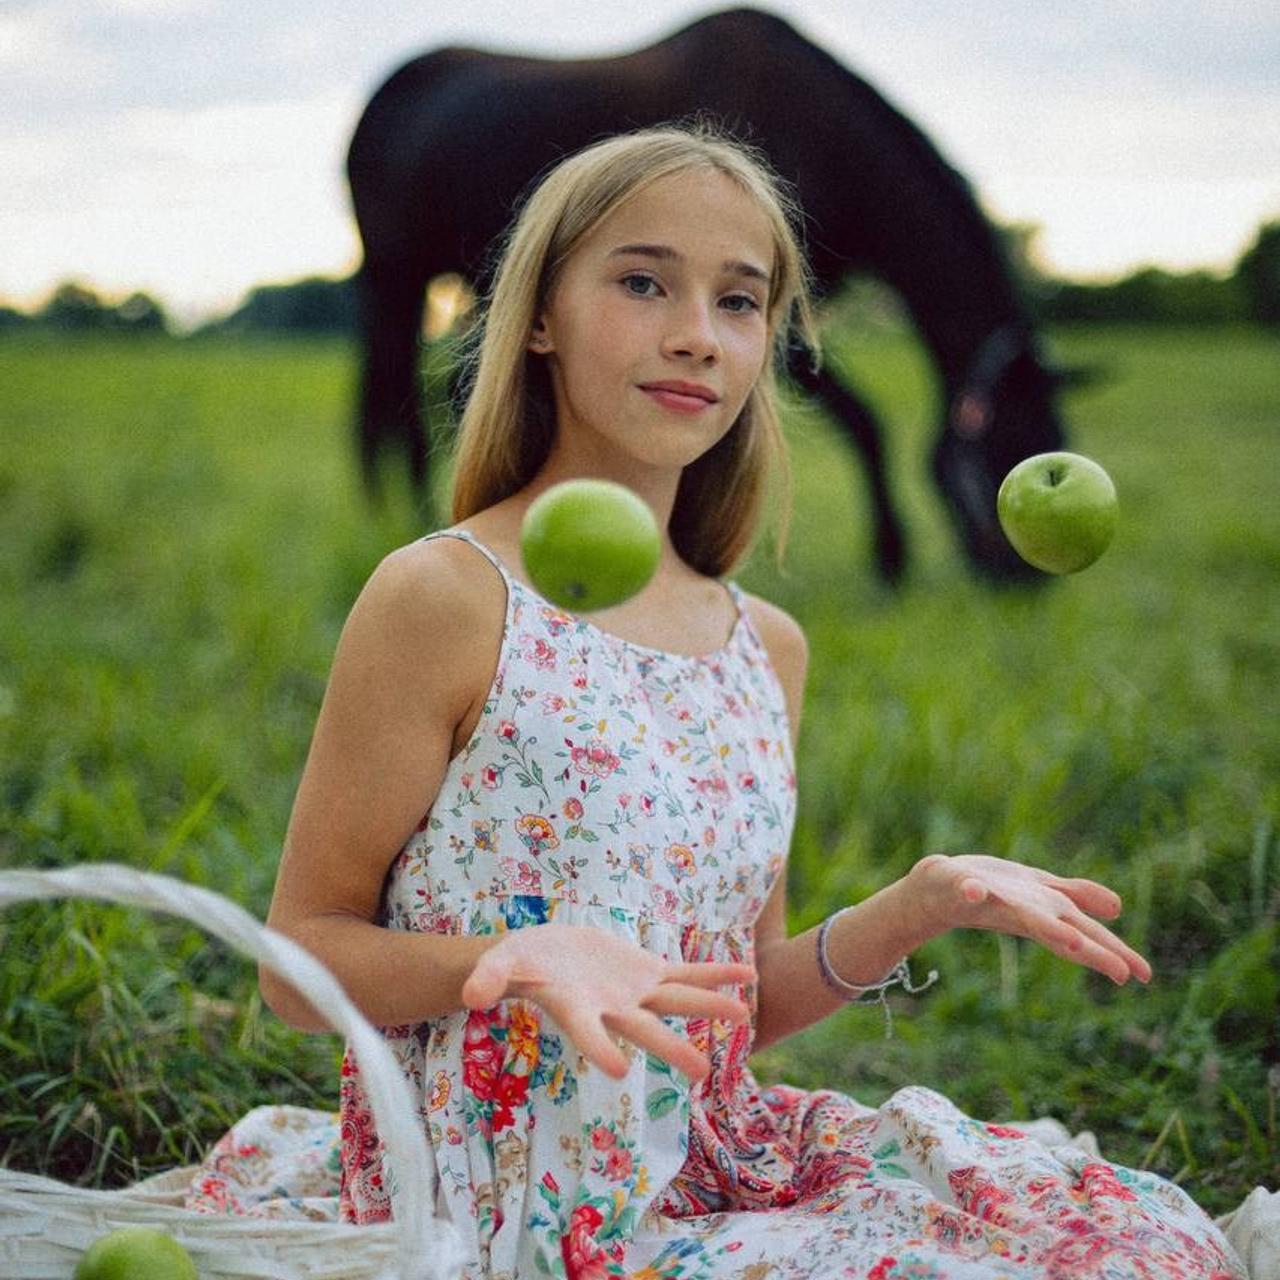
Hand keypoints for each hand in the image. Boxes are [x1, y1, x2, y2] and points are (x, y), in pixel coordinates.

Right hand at [461, 923, 754, 1080]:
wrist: (544, 953)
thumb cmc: (516, 962)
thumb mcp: (498, 963)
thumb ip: (488, 978)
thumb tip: (469, 993)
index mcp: (576, 1010)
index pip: (588, 1034)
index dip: (601, 1049)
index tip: (618, 1069)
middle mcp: (611, 1010)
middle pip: (644, 1030)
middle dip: (672, 1048)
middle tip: (701, 1072)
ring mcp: (633, 992)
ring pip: (675, 1001)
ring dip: (708, 1007)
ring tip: (743, 1014)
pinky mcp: (646, 971)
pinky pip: (684, 974)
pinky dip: (712, 975)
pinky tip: (745, 976)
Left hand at [908, 853, 1151, 984]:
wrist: (936, 889)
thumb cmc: (991, 891)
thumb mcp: (1038, 890)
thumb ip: (1075, 896)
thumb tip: (1118, 907)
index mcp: (1043, 913)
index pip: (1083, 934)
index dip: (1112, 952)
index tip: (1142, 976)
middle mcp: (1022, 912)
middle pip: (1062, 931)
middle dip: (1090, 949)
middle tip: (1123, 974)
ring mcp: (992, 901)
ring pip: (1021, 915)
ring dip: (1044, 926)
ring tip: (1071, 940)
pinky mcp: (961, 887)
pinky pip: (966, 889)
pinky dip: (970, 891)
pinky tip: (974, 890)